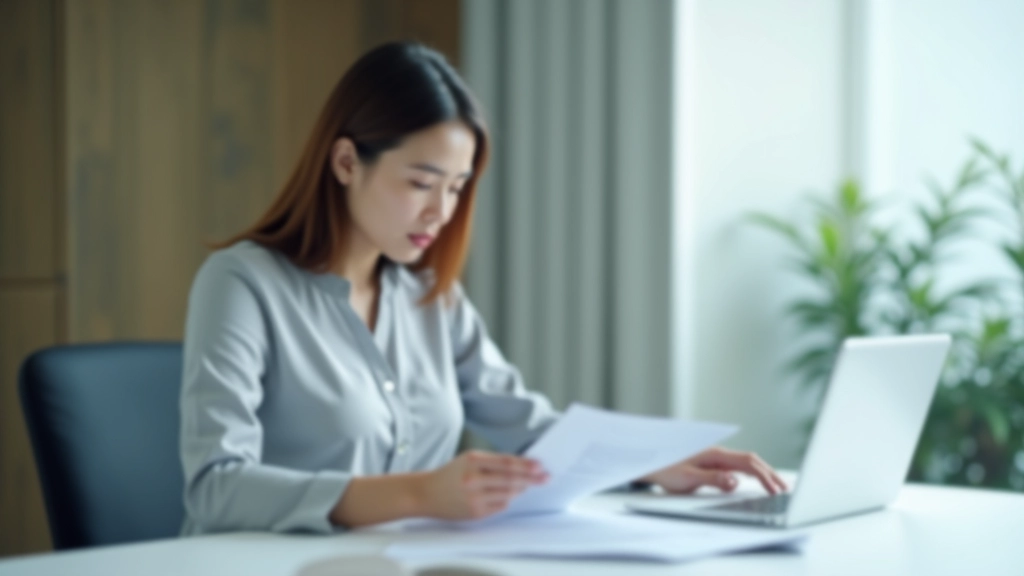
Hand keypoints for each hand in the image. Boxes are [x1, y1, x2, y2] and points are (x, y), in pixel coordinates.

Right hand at [418, 450, 548, 519]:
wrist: (426, 493)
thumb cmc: (450, 474)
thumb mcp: (468, 459)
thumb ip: (492, 462)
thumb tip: (522, 467)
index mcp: (473, 460)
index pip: (507, 462)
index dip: (526, 465)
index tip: (540, 466)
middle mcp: (473, 478)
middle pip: (511, 479)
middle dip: (531, 479)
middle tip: (544, 478)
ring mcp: (475, 497)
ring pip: (508, 494)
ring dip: (520, 489)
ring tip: (526, 485)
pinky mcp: (475, 512)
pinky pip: (500, 506)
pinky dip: (506, 499)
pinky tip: (507, 495)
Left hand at [641, 447, 787, 494]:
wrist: (649, 461)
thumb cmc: (666, 470)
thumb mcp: (688, 478)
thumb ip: (713, 479)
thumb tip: (736, 481)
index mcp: (716, 454)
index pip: (748, 463)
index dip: (764, 476)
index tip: (775, 491)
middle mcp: (718, 453)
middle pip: (751, 461)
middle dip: (769, 474)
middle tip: (785, 490)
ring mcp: (716, 457)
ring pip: (746, 462)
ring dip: (763, 472)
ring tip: (777, 486)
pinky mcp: (712, 462)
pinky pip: (737, 465)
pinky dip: (752, 472)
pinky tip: (756, 480)